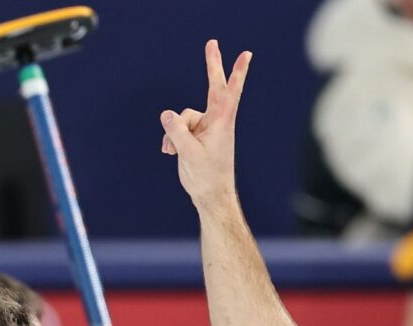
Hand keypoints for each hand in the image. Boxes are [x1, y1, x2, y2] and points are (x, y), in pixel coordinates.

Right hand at [160, 39, 251, 209]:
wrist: (210, 197)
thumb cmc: (207, 177)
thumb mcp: (189, 154)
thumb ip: (177, 132)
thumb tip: (166, 114)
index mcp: (222, 123)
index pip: (229, 92)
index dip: (236, 72)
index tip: (246, 54)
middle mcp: (216, 121)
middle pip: (214, 88)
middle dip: (212, 66)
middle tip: (212, 42)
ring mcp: (206, 128)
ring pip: (183, 117)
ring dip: (174, 133)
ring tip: (174, 152)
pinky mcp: (197, 136)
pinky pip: (179, 129)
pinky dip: (173, 139)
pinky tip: (170, 152)